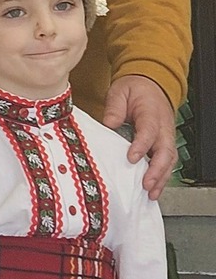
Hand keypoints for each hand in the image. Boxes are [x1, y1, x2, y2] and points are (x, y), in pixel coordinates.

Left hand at [103, 74, 176, 199]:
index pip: (149, 131)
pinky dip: (161, 177)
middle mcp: (163, 126)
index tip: (132, 158)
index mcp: (151, 113)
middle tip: (146, 184)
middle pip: (165, 150)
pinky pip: (166, 162)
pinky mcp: (164, 144)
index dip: (142, 145)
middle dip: (157, 170)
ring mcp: (166, 136)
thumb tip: (109, 124)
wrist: (150, 84)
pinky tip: (153, 190)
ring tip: (151, 193)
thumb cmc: (134, 90)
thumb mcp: (120, 91)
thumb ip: (115, 107)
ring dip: (161, 177)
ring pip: (169, 159)